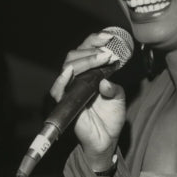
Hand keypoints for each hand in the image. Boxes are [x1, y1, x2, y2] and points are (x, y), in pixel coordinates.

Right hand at [50, 30, 126, 167]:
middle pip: (74, 55)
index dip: (95, 41)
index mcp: (88, 74)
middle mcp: (77, 79)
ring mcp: (70, 90)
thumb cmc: (110, 118)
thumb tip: (105, 80)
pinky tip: (70, 72)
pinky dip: (62, 80)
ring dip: (84, 60)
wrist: (107, 140)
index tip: (109, 37)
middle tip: (108, 52)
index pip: (86, 50)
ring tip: (101, 59)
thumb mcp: (119, 97)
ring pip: (68, 67)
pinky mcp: (64, 104)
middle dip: (91, 49)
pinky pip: (58, 90)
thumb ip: (114, 86)